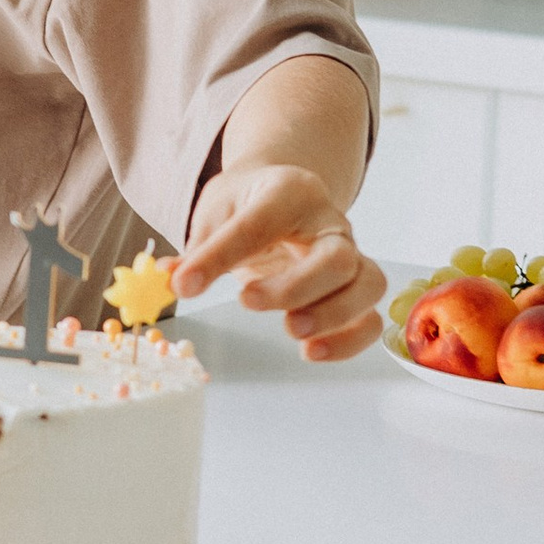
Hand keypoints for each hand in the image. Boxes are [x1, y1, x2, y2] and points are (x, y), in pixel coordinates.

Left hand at [174, 162, 385, 360]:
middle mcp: (331, 221)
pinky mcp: (354, 287)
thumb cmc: (247, 203)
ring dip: (332, 316)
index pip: (260, 224)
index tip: (185, 285)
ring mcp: (350, 254)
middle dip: (294, 287)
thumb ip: (199, 248)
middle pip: (335, 257)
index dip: (220, 257)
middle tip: (247, 300)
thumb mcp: (215, 211)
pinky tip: (310, 352)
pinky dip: (348, 341)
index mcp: (292, 191)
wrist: (281, 193)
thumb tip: (173, 279)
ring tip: (292, 333)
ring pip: (367, 285)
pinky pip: (369, 318)